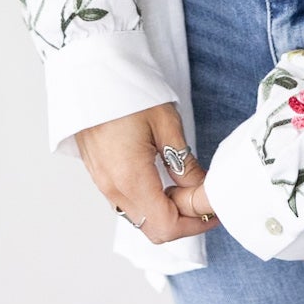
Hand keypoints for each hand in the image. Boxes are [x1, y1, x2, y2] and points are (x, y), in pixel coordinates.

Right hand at [75, 101, 218, 241]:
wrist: (90, 74)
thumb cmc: (128, 91)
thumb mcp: (166, 122)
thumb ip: (184, 163)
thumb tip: (200, 189)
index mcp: (130, 178)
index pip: (166, 226)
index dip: (195, 223)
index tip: (213, 210)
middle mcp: (113, 188)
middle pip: (152, 229)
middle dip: (183, 221)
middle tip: (204, 200)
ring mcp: (103, 184)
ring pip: (140, 218)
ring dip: (166, 212)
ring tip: (187, 187)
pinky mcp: (100, 175)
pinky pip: (127, 204)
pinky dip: (149, 203)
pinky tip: (164, 181)